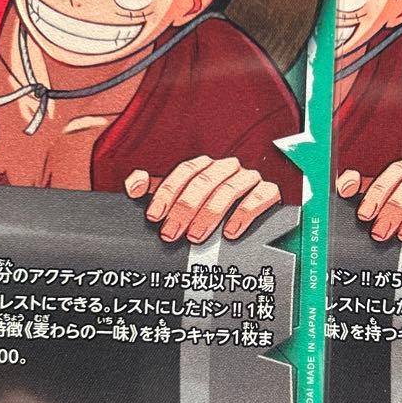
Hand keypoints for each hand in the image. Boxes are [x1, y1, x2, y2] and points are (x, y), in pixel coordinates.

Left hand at [125, 156, 281, 242]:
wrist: (250, 220)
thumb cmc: (210, 208)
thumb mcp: (179, 198)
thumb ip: (154, 189)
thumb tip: (133, 184)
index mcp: (205, 166)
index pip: (184, 172)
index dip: (168, 193)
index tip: (155, 216)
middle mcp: (226, 168)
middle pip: (204, 181)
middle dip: (185, 209)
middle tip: (172, 233)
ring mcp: (248, 178)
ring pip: (229, 189)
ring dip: (210, 214)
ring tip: (196, 236)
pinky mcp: (268, 191)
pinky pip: (259, 197)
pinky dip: (244, 213)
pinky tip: (231, 232)